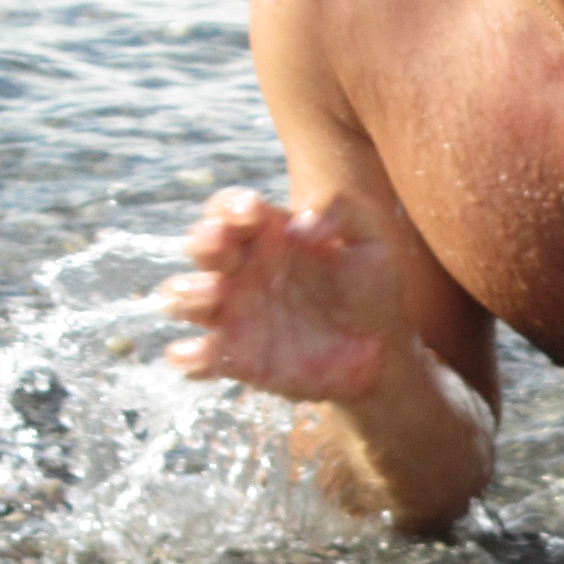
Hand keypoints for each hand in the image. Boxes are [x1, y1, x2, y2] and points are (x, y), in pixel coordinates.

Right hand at [159, 189, 410, 403]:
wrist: (380, 351)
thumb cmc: (370, 286)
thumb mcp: (369, 238)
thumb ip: (340, 212)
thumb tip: (300, 224)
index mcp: (266, 234)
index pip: (230, 209)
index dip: (231, 206)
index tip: (252, 211)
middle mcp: (240, 269)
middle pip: (200, 247)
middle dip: (204, 242)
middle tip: (222, 246)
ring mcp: (233, 313)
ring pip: (183, 298)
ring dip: (186, 294)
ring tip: (211, 296)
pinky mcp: (234, 356)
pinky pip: (196, 356)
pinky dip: (188, 356)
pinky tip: (197, 354)